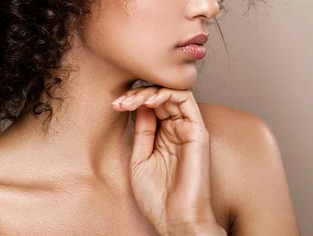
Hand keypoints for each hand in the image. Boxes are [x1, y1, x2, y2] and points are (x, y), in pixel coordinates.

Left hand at [111, 86, 224, 234]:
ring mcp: (188, 129)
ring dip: (149, 91)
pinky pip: (186, 100)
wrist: (175, 221)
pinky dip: (166, 94)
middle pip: (159, 96)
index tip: (114, 105)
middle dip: (136, 93)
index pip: (150, 105)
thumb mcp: (139, 158)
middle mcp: (176, 130)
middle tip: (120, 102)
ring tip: (132, 101)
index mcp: (163, 136)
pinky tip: (149, 102)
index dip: (131, 100)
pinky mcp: (198, 132)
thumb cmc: (157, 197)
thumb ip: (141, 131)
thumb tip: (136, 105)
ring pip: (171, 93)